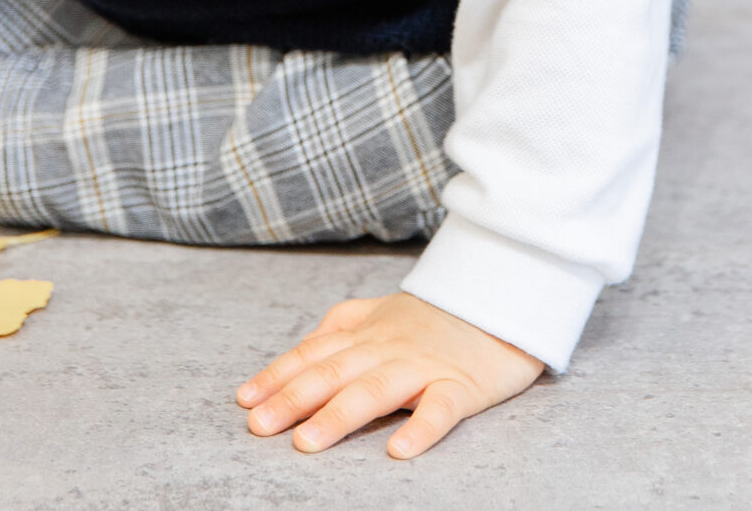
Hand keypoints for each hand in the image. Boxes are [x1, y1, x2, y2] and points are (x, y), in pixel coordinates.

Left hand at [236, 292, 542, 459]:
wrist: (506, 300)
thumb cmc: (441, 317)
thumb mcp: (385, 310)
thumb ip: (343, 325)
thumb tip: (301, 346)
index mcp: (369, 333)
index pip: (314, 354)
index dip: (278, 376)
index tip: (245, 400)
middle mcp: (390, 348)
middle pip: (335, 373)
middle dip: (294, 399)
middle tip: (260, 426)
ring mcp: (425, 366)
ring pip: (377, 390)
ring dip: (339, 416)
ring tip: (308, 443)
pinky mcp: (462, 385)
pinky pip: (440, 408)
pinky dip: (421, 430)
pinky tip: (398, 451)